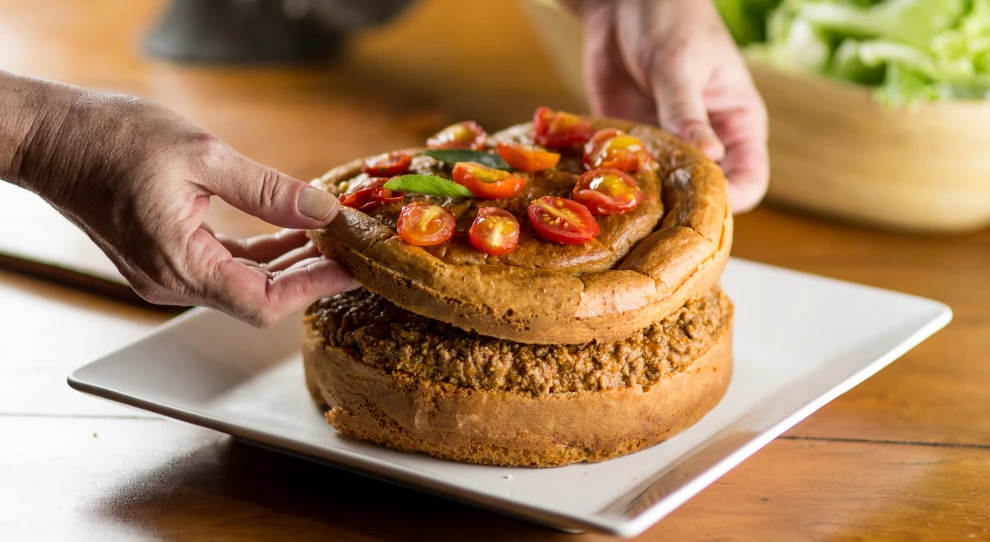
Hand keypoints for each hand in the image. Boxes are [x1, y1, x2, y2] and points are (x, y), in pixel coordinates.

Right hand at [15, 88, 356, 326]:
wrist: (51, 136)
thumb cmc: (110, 140)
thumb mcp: (203, 155)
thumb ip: (268, 190)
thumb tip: (322, 210)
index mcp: (179, 265)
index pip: (264, 302)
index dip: (315, 288)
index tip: (353, 270)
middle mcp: (172, 282)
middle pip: (259, 297)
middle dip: (310, 273)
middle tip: (353, 249)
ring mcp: (167, 273)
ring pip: (245, 282)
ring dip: (289, 261)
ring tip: (332, 236)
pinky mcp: (167, 257)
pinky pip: (226, 264)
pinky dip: (262, 250)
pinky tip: (293, 230)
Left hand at [576, 0, 768, 211]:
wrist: (622, 1)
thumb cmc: (669, 19)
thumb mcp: (678, 64)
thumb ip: (686, 112)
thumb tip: (711, 157)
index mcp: (736, 124)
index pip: (749, 179)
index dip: (731, 199)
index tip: (700, 205)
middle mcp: (704, 142)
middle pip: (704, 195)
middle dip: (681, 208)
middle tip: (652, 209)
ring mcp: (666, 145)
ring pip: (662, 191)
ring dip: (641, 197)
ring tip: (619, 195)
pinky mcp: (630, 142)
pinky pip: (625, 172)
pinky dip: (612, 180)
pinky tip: (595, 178)